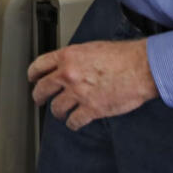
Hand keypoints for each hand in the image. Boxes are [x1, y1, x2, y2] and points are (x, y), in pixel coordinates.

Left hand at [27, 39, 158, 130]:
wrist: (140, 68)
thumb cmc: (122, 56)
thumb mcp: (92, 48)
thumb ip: (76, 58)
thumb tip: (70, 65)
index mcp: (68, 56)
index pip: (39, 65)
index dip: (33, 74)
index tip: (32, 78)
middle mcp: (68, 75)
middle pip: (42, 88)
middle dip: (38, 96)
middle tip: (38, 99)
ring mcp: (78, 93)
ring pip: (56, 108)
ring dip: (57, 112)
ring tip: (60, 113)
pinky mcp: (91, 109)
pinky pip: (74, 121)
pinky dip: (72, 123)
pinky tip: (74, 122)